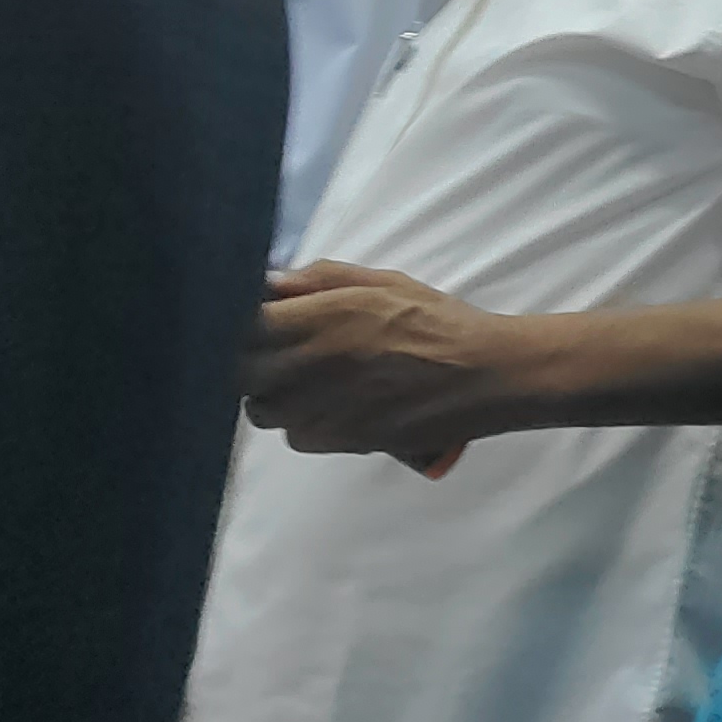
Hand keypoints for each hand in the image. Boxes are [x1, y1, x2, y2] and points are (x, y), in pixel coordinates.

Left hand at [245, 263, 532, 464]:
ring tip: (308, 378)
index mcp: (323, 318)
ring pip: (261, 409)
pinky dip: (303, 420)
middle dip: (249, 360)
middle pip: (239, 372)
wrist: (482, 376)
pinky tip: (333, 403)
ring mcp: (318, 409)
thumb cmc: (435, 321)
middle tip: (278, 349)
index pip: (242, 325)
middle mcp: (310, 366)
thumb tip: (269, 284)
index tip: (254, 318)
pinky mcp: (334, 442)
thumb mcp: (384, 283)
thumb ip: (322, 280)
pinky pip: (294, 434)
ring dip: (272, 393)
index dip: (239, 322)